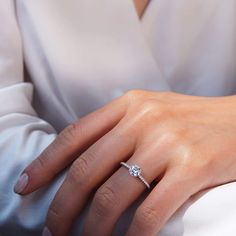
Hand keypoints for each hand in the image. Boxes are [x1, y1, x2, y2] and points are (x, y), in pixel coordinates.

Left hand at [14, 90, 235, 235]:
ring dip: (94, 227)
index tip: (26, 186)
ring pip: (114, 195)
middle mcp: (144, 119)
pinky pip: (150, 212)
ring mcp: (167, 142)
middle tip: (53, 229)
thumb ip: (117, 130)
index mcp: (129, 104)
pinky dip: (133, 235)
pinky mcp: (192, 166)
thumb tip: (85, 160)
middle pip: (88, 169)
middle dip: (63, 205)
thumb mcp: (149, 113)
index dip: (46, 163)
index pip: (75, 135)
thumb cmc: (189, 119)